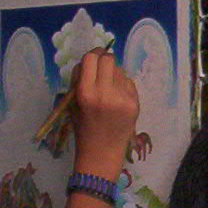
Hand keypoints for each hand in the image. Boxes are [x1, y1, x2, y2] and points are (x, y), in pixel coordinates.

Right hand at [70, 49, 138, 176]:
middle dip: (105, 61)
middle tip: (103, 70)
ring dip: (114, 75)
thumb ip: (79, 79)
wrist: (101, 152)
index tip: (94, 58)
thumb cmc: (83, 128)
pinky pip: (129, 83)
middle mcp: (104, 93)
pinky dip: (123, 86)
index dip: (93, 55)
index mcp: (85, 92)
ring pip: (120, 70)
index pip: (91, 58)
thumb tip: (91, 59)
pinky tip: (118, 100)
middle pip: (108, 59)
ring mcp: (122, 98)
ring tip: (110, 90)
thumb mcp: (73, 103)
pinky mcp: (134, 103)